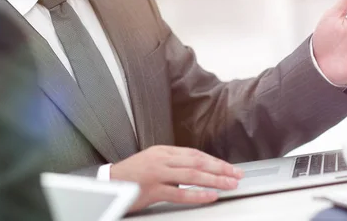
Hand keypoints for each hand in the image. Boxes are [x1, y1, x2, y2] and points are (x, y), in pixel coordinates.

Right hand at [109, 145, 243, 211]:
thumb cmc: (131, 174)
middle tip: (236, 175)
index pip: (194, 154)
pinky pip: (178, 193)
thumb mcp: (153, 161)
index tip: (229, 167)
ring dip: (213, 180)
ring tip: (229, 185)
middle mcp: (162, 160)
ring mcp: (157, 174)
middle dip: (220, 168)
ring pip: (191, 175)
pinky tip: (209, 196)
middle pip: (197, 162)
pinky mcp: (152, 190)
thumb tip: (196, 167)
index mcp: (163, 151)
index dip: (214, 161)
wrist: (109, 182)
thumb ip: (172, 162)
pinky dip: (196, 195)